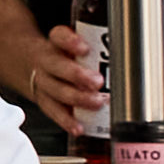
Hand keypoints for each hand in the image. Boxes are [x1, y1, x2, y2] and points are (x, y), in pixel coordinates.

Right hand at [26, 21, 113, 138]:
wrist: (29, 63)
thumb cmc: (63, 53)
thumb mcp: (74, 41)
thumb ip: (100, 42)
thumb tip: (135, 47)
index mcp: (56, 43)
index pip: (59, 37)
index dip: (70, 42)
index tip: (85, 48)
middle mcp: (47, 61)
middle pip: (57, 66)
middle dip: (77, 75)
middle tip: (98, 81)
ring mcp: (43, 82)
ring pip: (56, 90)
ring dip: (76, 98)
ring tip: (96, 102)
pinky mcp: (45, 100)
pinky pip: (53, 111)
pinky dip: (67, 121)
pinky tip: (79, 127)